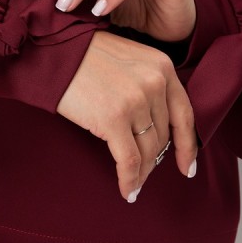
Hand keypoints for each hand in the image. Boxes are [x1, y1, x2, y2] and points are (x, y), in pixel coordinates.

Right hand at [57, 30, 197, 200]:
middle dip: (155, 159)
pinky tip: (127, 191)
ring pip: (148, 151)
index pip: (184, 114)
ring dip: (142, 173)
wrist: (53, 51)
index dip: (187, 146)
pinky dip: (129, 180)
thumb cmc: (85, 55)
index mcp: (162, 66)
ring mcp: (135, 101)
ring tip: (134, 184)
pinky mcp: (113, 119)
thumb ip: (148, 84)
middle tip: (144, 173)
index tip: (187, 167)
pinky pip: (129, 161)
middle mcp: (154, 82)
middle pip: (163, 136)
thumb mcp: (129, 59)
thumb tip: (155, 127)